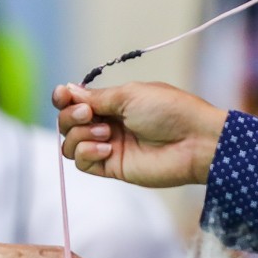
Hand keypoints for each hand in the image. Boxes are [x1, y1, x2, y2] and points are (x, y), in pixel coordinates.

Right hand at [52, 81, 228, 187]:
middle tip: (88, 113)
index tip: (63, 95)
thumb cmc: (169, 111)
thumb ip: (97, 97)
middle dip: (70, 115)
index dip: (64, 98)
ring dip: (80, 134)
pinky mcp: (112, 168)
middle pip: (68, 122)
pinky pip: (82, 162)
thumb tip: (68, 90)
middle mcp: (108, 123)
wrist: (194, 141)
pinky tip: (107, 148)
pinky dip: (87, 152)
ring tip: (106, 132)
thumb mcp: (129, 94)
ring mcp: (109, 146)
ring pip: (70, 143)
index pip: (76, 101)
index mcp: (114, 102)